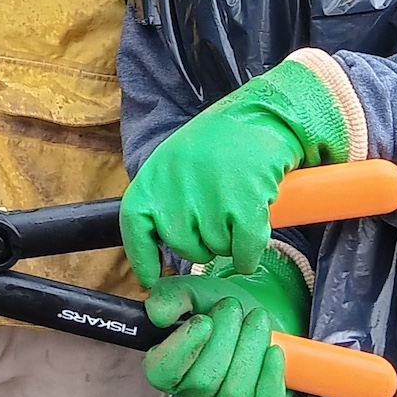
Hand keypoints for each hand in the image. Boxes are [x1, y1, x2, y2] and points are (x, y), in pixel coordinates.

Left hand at [120, 58, 348, 278]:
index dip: (141, 256)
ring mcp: (210, 196)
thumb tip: (156, 244)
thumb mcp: (175, 163)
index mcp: (155, 174)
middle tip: (217, 218)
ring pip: (216, 250)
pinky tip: (254, 230)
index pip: (134, 223)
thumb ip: (164, 198)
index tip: (150, 279)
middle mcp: (177, 186)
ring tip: (235, 206)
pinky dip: (250, 253)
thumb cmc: (219, 145)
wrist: (262, 117)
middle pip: (182, 245)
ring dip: (229, 241)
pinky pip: (244, 251)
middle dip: (201, 243)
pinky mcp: (244, 204)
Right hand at [143, 247, 306, 396]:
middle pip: (202, 380)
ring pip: (234, 391)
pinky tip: (273, 350)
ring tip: (257, 320)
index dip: (183, 347)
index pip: (162, 370)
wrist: (256, 313)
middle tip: (233, 308)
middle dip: (224, 339)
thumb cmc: (222, 308)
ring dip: (249, 350)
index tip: (204, 320)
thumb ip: (171, 297)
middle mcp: (191, 391)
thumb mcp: (193, 292)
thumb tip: (158, 313)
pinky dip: (270, 375)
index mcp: (168, 367)